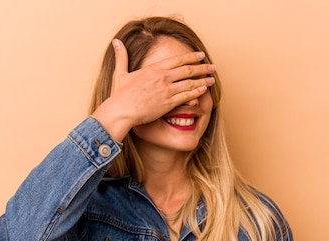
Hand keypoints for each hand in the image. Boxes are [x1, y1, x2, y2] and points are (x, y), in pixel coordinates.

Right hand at [92, 39, 215, 140]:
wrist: (121, 110)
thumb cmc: (119, 95)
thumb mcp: (120, 73)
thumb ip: (121, 57)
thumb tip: (116, 42)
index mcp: (153, 69)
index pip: (177, 60)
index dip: (191, 57)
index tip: (200, 55)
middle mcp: (162, 77)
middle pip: (187, 70)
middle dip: (202, 68)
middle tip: (212, 67)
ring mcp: (166, 90)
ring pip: (189, 83)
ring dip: (203, 81)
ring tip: (212, 80)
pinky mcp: (168, 103)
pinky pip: (186, 96)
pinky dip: (196, 92)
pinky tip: (204, 91)